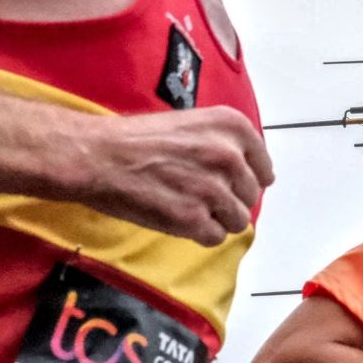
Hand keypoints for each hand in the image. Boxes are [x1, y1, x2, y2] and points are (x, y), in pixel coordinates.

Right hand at [72, 106, 273, 247]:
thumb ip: (224, 144)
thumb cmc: (136, 138)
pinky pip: (215, 237)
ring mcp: (214, 189)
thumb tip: (250, 173)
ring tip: (187, 207)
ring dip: (216, 219)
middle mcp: (230, 156)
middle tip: (197, 195)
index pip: (263, 168)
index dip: (248, 180)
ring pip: (238, 220)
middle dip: (229, 200)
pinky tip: (178, 219)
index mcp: (232, 127)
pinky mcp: (194, 219)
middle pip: (250, 196)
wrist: (98, 155)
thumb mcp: (191, 125)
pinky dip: (199, 233)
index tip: (232, 184)